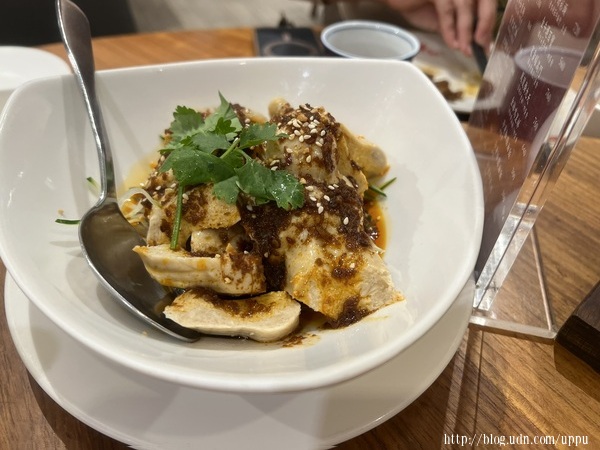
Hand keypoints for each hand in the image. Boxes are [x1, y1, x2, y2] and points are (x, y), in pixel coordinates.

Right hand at [383, 0, 497, 54]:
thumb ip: (458, 24)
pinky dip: (450, 29)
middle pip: (483, 0)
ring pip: (465, 6)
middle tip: (482, 46)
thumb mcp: (443, 17)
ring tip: (465, 50)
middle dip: (485, 23)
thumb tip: (473, 42)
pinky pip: (446, 10)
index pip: (486, 2)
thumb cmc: (418, 4)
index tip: (486, 43)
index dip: (489, 21)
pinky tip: (451, 44)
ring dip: (466, 31)